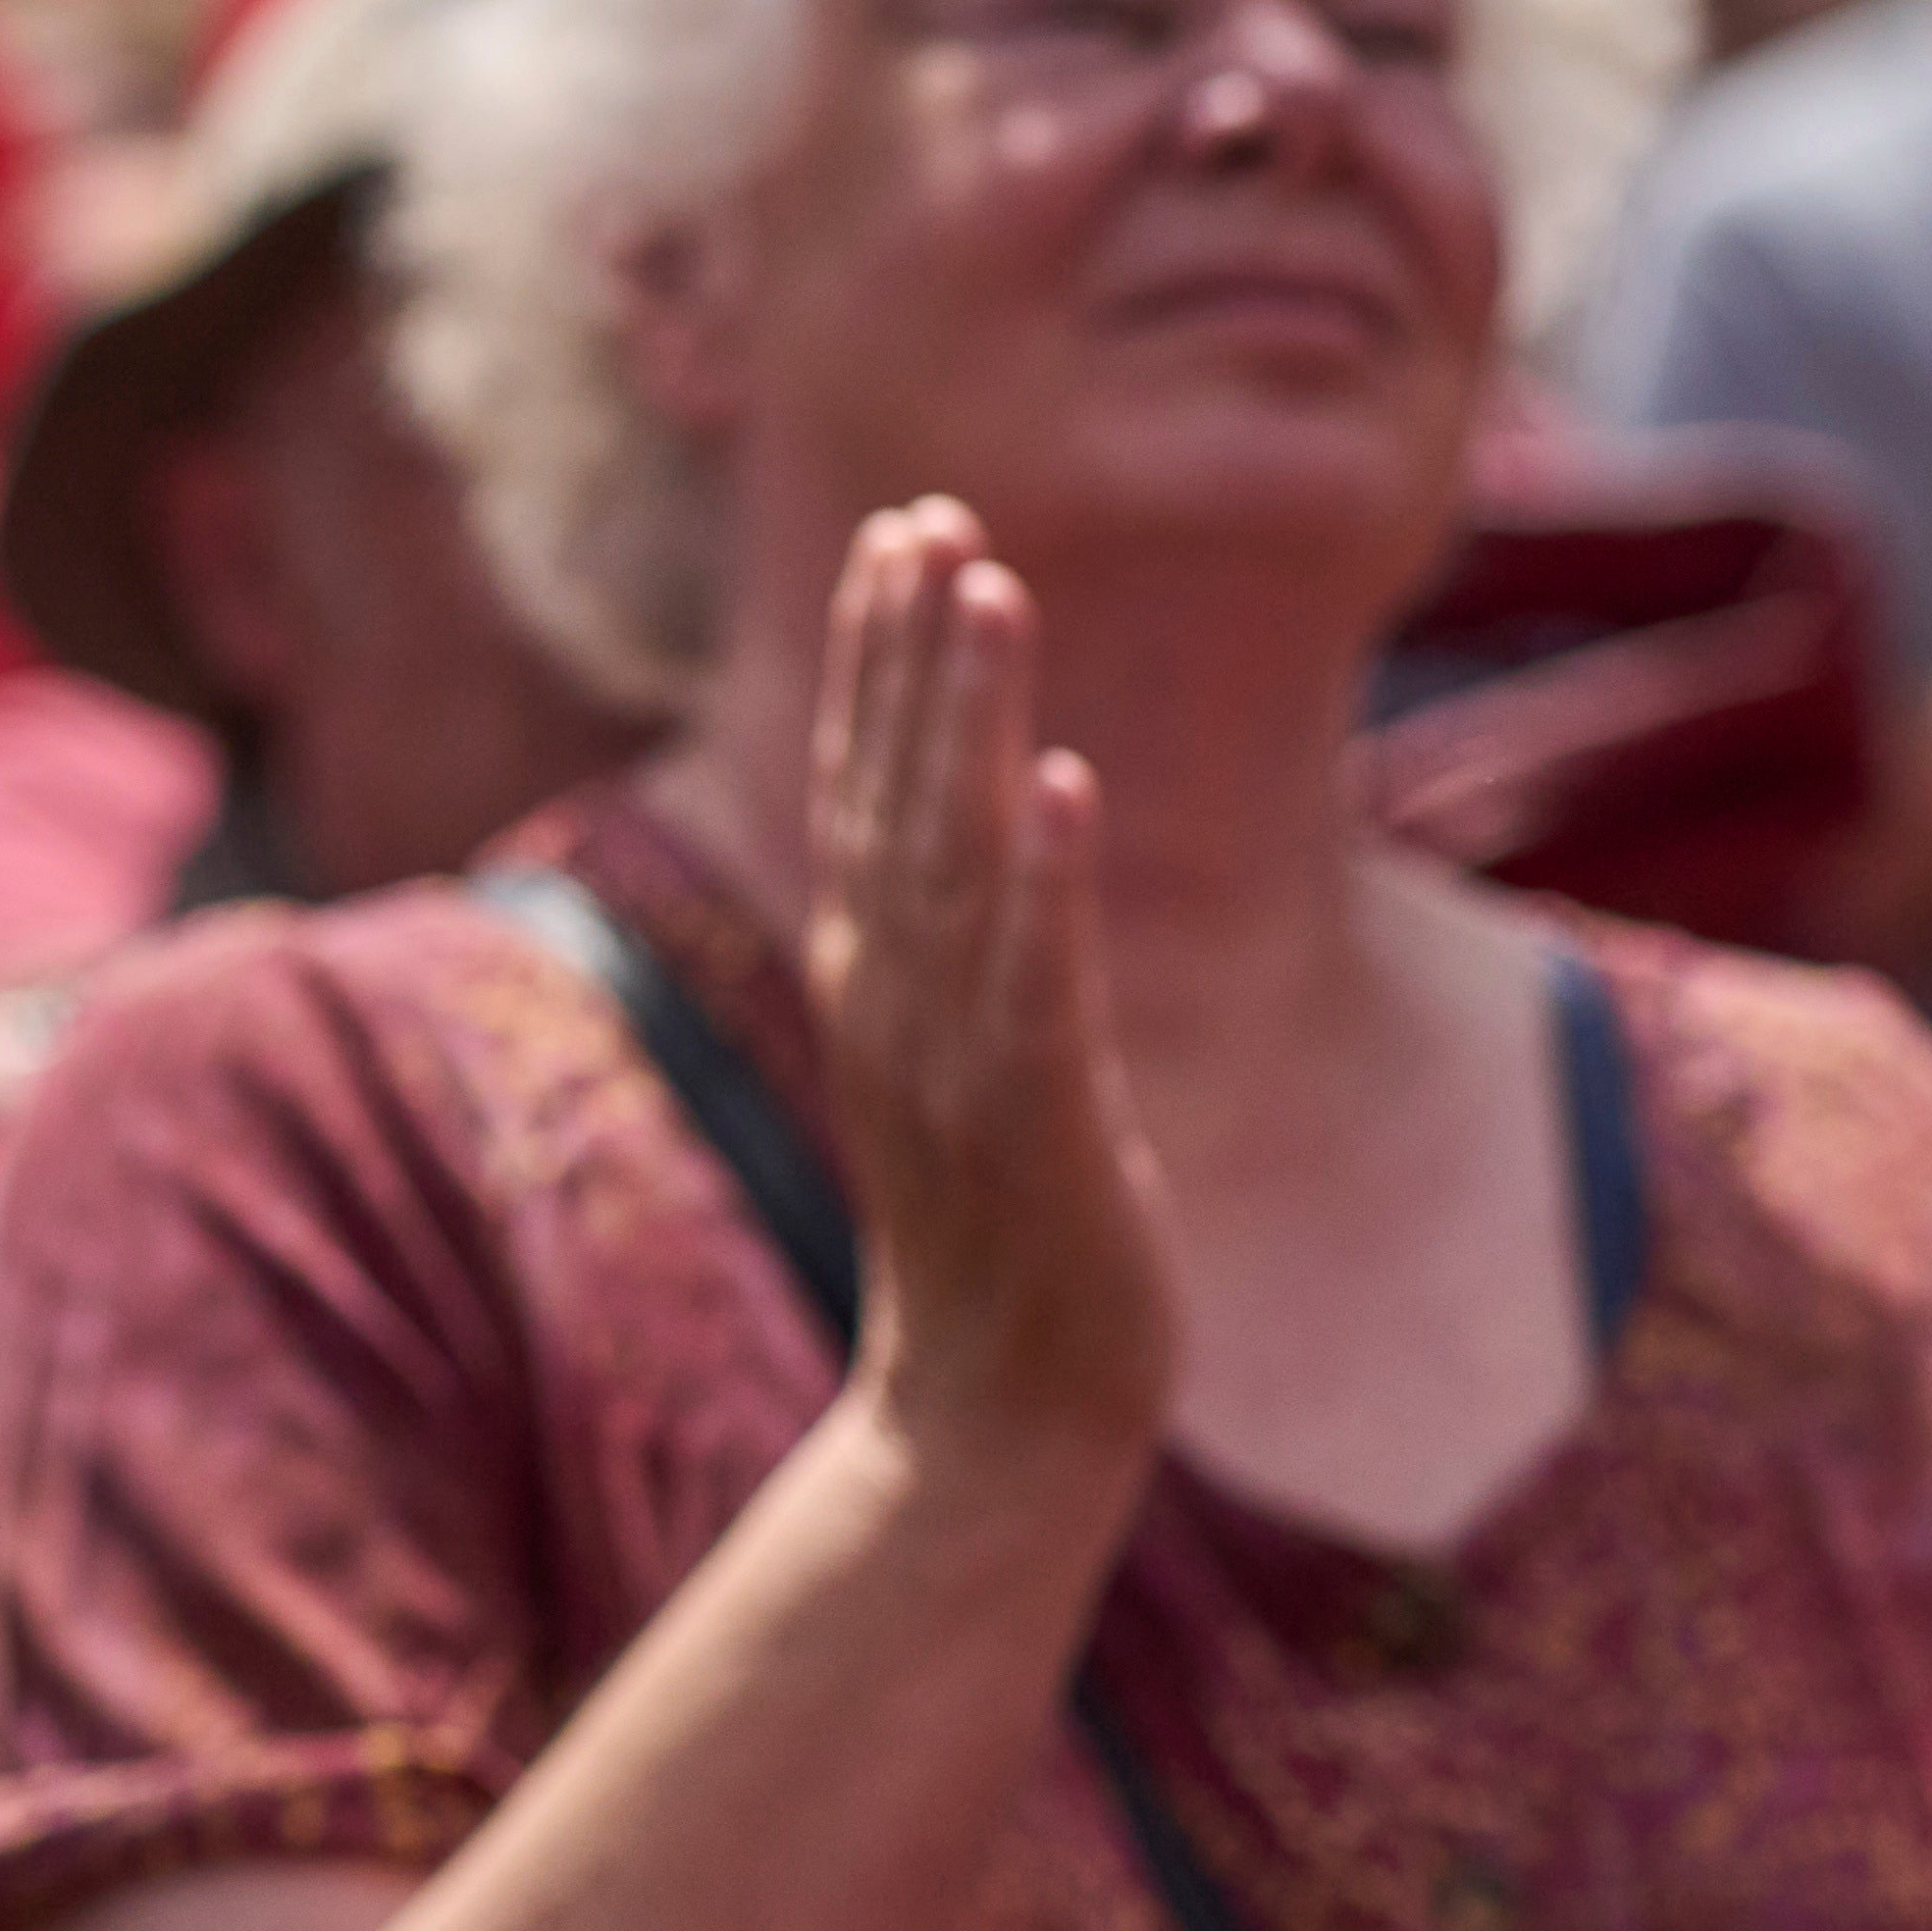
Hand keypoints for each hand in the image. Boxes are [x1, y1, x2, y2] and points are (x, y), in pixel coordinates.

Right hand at [795, 503, 1175, 1468]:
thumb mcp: (963, 1067)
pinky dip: (1047, 880)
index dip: (880, 658)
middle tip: (936, 514)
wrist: (994, 1416)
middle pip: (894, 790)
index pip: (866, 786)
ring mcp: (952, 1057)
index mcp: (874, 979)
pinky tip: (1066, 785)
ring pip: (953, 856)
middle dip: (913, 647)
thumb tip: (999, 835)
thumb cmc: (1000, 1244)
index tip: (904, 534)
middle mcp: (892, 999)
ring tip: (991, 590)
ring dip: (968, 718)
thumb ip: (961, 955)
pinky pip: (1036, 980)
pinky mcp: (1031, 1120)